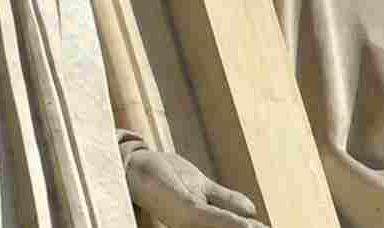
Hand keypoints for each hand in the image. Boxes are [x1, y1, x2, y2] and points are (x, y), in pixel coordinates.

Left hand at [126, 149, 267, 227]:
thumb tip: (252, 210)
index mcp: (198, 222)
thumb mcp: (202, 187)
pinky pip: (211, 219)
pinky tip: (252, 226)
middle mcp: (191, 226)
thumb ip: (225, 199)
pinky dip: (233, 223)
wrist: (131, 162)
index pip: (230, 227)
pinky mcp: (181, 210)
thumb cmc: (160, 174)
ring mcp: (186, 220)